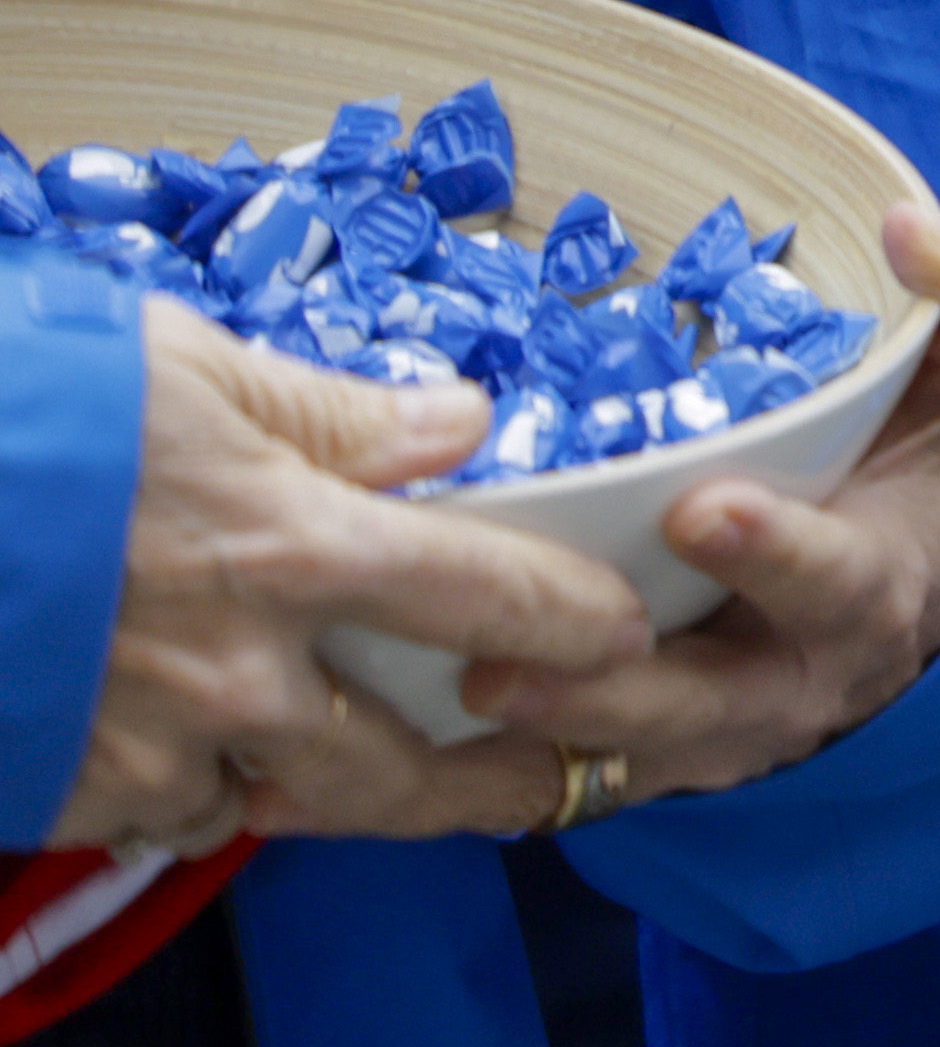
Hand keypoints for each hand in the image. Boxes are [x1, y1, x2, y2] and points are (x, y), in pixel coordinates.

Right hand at [49, 307, 648, 848]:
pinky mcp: (70, 792)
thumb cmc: (25, 415)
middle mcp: (239, 671)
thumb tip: (460, 426)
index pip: (488, 599)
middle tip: (546, 785)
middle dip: (485, 783)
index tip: (629, 637)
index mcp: (295, 547)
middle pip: (400, 762)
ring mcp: (148, 747)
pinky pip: (173, 816)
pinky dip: (210, 798)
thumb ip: (338, 414)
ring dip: (342, 795)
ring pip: (284, 802)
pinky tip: (227, 766)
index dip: (577, 623)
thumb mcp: (192, 373)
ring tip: (400, 787)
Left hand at [483, 209, 939, 799]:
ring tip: (458, 690)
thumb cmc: (932, 447)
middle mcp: (790, 679)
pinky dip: (475, 778)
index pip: (835, 581)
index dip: (773, 553)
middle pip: (706, 702)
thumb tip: (909, 229)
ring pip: (615, 756)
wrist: (914, 577)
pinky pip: (552, 785)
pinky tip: (394, 751)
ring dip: (533, 734)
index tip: (701, 507)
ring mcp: (706, 733)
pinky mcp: (631, 758)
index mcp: (877, 585)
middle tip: (518, 653)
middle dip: (620, 682)